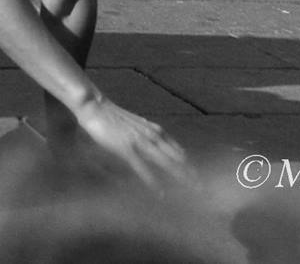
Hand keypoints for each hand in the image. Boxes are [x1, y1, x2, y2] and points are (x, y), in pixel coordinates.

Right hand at [71, 97, 190, 188]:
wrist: (95, 106)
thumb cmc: (113, 117)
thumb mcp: (136, 126)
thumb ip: (148, 136)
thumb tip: (157, 148)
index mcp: (156, 131)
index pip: (179, 151)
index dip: (190, 166)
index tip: (199, 179)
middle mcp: (152, 135)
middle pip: (178, 158)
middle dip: (191, 174)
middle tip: (203, 189)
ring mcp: (140, 141)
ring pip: (166, 163)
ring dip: (180, 177)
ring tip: (191, 191)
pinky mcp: (127, 148)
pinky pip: (143, 168)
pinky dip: (154, 182)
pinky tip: (160, 192)